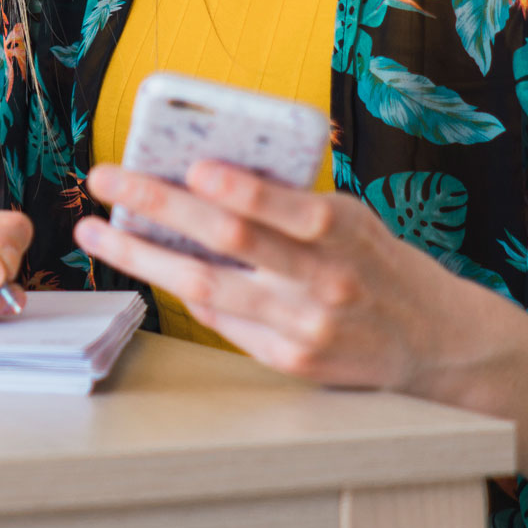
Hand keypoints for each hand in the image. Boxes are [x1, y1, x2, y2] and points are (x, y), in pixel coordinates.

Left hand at [74, 161, 487, 390]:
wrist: (431, 340)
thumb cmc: (376, 261)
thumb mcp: (351, 217)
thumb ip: (290, 200)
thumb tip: (203, 172)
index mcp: (344, 233)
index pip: (288, 209)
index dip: (241, 189)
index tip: (194, 167)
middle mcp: (325, 282)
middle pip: (231, 243)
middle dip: (159, 206)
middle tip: (106, 179)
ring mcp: (304, 327)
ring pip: (207, 287)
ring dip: (142, 257)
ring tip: (95, 231)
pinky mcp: (290, 359)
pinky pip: (222, 320)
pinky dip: (184, 290)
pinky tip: (149, 266)